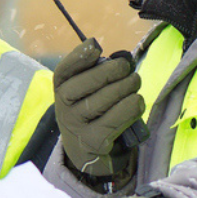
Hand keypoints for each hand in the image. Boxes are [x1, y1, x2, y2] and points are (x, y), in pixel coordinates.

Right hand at [53, 39, 144, 175]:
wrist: (85, 150)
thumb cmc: (90, 111)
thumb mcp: (83, 92)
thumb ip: (96, 73)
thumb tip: (122, 59)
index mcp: (60, 91)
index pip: (63, 71)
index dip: (79, 57)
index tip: (96, 47)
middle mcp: (63, 109)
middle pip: (87, 82)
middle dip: (112, 70)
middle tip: (127, 68)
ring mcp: (77, 127)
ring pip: (106, 98)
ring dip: (127, 86)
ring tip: (134, 82)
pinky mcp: (94, 141)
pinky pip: (118, 117)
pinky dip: (132, 106)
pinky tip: (137, 102)